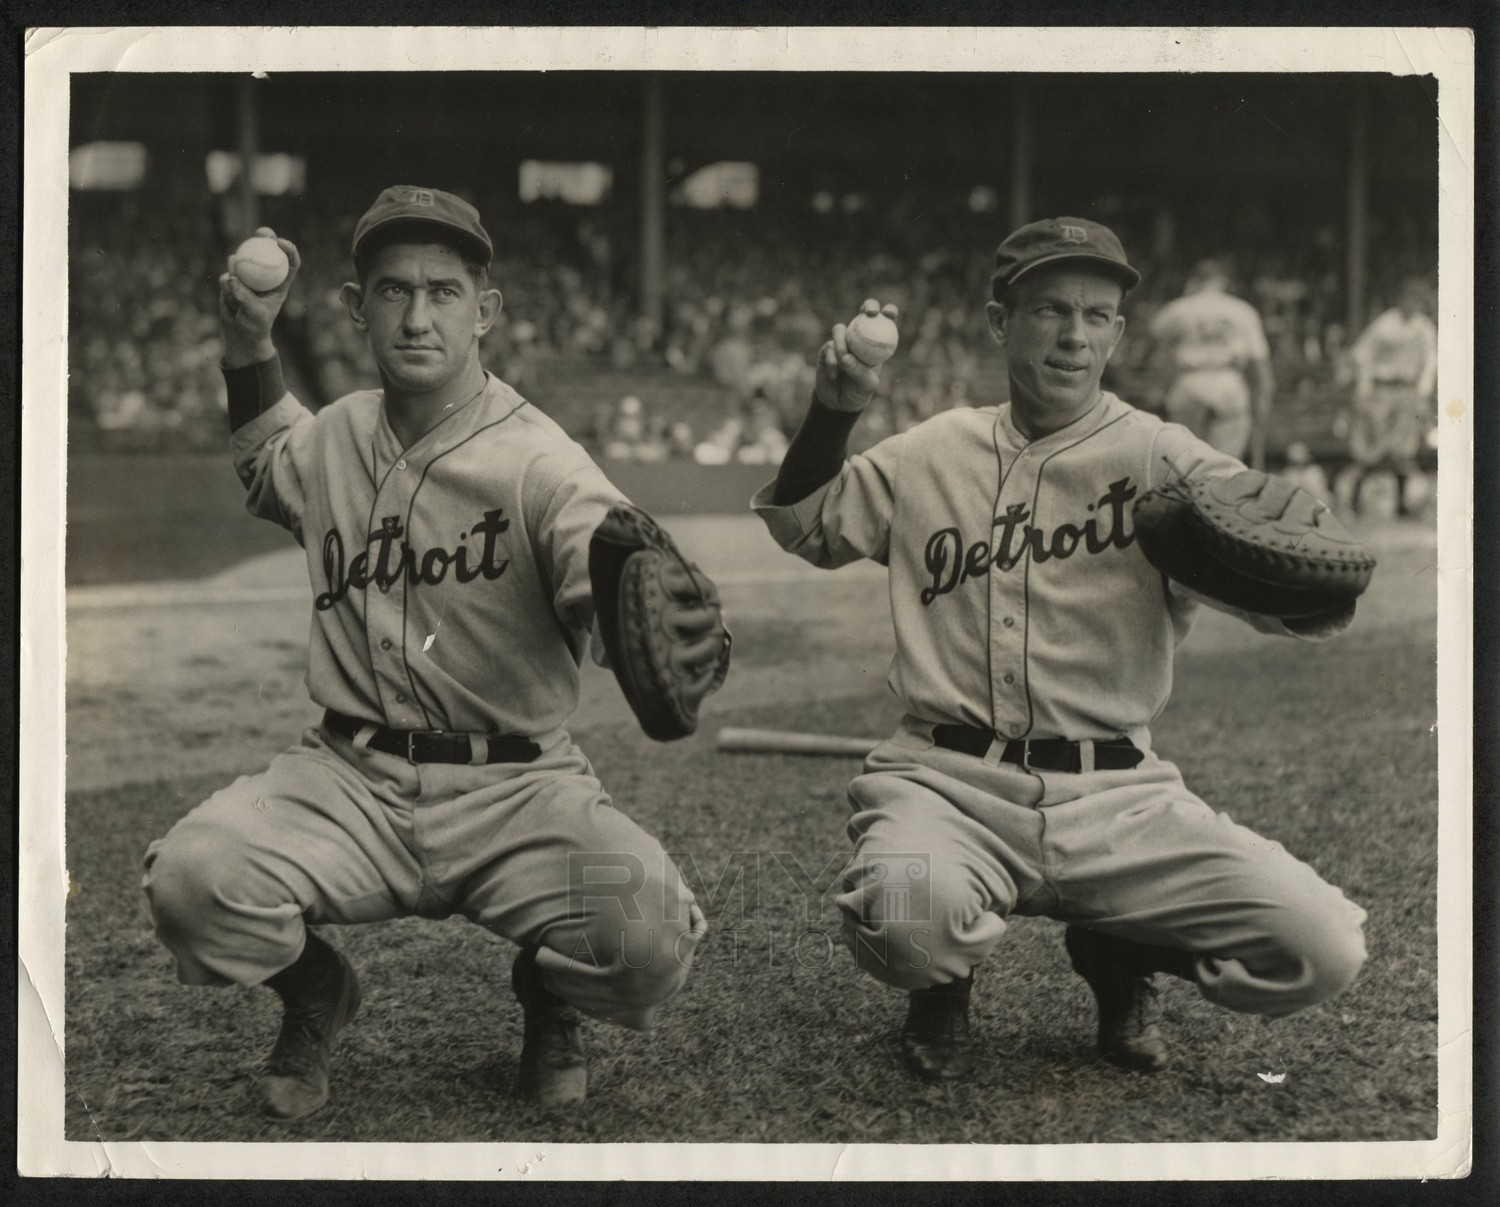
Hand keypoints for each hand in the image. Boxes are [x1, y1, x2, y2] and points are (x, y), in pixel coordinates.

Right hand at [218, 227, 301, 367]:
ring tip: (235, 283)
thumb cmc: (255, 327)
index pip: (290, 263)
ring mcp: (248, 277)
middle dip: (266, 237)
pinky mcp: (233, 281)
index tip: (280, 242)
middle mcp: (265, 278)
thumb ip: (243, 296)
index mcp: (280, 284)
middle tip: (261, 232)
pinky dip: (227, 286)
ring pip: (243, 262)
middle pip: (268, 252)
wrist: (240, 335)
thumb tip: (231, 278)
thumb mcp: (254, 314)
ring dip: (238, 269)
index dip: (289, 250)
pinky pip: (228, 276)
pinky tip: (229, 298)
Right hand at [814, 298, 899, 412]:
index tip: (888, 313)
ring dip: (842, 345)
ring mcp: (843, 341)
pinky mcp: (828, 348)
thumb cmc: (858, 393)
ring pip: (841, 329)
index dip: (889, 312)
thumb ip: (860, 372)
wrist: (837, 402)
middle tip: (868, 314)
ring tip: (843, 363)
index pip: (885, 322)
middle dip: (869, 306)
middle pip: (865, 312)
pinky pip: (829, 347)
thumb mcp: (866, 386)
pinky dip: (832, 362)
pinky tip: (833, 375)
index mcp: (876, 343)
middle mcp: (860, 338)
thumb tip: (846, 358)